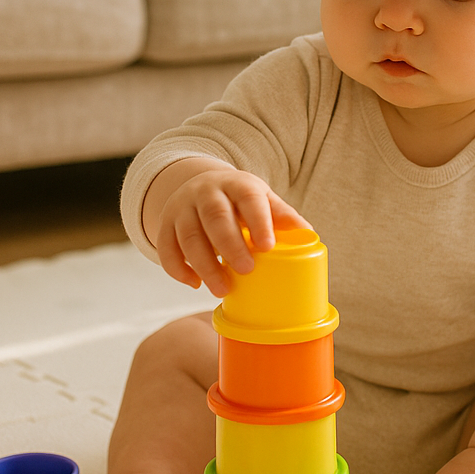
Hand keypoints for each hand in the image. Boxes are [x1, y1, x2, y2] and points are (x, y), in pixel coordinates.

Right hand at [153, 163, 309, 295]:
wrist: (201, 185)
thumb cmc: (240, 199)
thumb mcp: (262, 198)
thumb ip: (282, 215)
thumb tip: (309, 235)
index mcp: (237, 184)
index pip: (248, 198)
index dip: (258, 221)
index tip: (268, 246)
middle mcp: (206, 192)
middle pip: (215, 218)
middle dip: (230, 246)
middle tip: (246, 270)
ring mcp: (182, 208)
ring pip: (189, 237)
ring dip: (205, 265)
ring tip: (222, 289)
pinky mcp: (165, 224)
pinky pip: (167, 248)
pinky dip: (179, 269)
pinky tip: (195, 284)